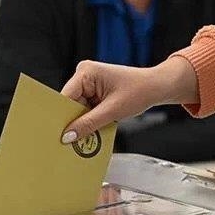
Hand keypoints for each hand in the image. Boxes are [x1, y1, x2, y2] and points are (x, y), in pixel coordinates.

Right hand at [60, 57, 197, 143]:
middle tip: (71, 142)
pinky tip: (93, 130)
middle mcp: (84, 74)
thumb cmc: (140, 91)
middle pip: (70, 104)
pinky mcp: (94, 91)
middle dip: (74, 122)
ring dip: (83, 123)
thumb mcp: (113, 111)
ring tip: (87, 136)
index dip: (62, 117)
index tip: (58, 135)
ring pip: (78, 109)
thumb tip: (68, 136)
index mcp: (86, 72)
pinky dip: (90, 120)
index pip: (65, 97)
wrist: (156, 87)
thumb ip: (88, 124)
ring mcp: (89, 83)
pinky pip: (86, 109)